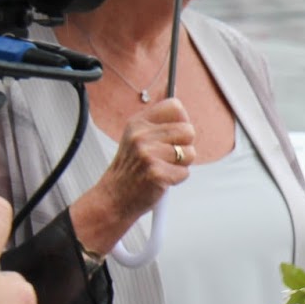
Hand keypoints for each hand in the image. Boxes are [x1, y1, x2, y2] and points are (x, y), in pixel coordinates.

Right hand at [71, 98, 195, 251]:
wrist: (114, 197)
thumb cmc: (131, 170)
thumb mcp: (136, 138)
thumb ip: (158, 125)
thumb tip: (182, 113)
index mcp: (138, 123)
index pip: (174, 106)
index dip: (182, 120)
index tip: (175, 134)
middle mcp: (141, 135)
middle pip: (188, 130)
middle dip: (184, 146)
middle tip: (167, 157)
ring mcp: (148, 154)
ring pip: (190, 153)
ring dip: (181, 165)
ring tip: (163, 168)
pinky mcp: (156, 173)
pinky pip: (185, 173)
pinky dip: (177, 179)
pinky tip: (161, 180)